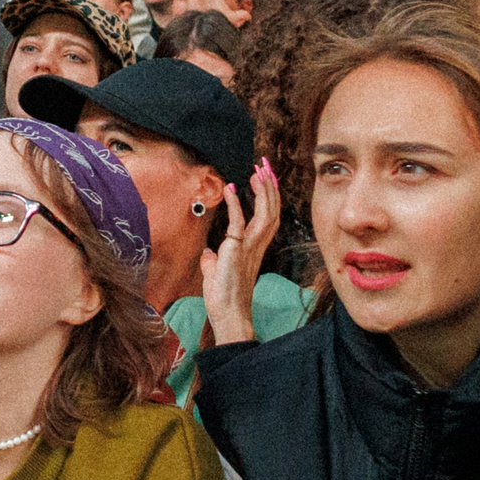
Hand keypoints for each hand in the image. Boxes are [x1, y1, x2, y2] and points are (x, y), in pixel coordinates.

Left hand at [200, 160, 281, 343]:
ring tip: (259, 170)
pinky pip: (239, 223)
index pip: (268, 217)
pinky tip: (232, 190)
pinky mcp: (237, 251)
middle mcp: (258, 246)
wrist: (227, 313)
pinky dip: (236, 205)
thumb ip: (213, 261)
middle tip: (265, 165)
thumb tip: (207, 254)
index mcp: (255, 249)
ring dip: (263, 191)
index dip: (269, 197)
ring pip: (266, 213)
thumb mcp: (216, 274)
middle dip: (270, 186)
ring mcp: (250, 248)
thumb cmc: (223, 298)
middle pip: (272, 210)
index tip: (264, 178)